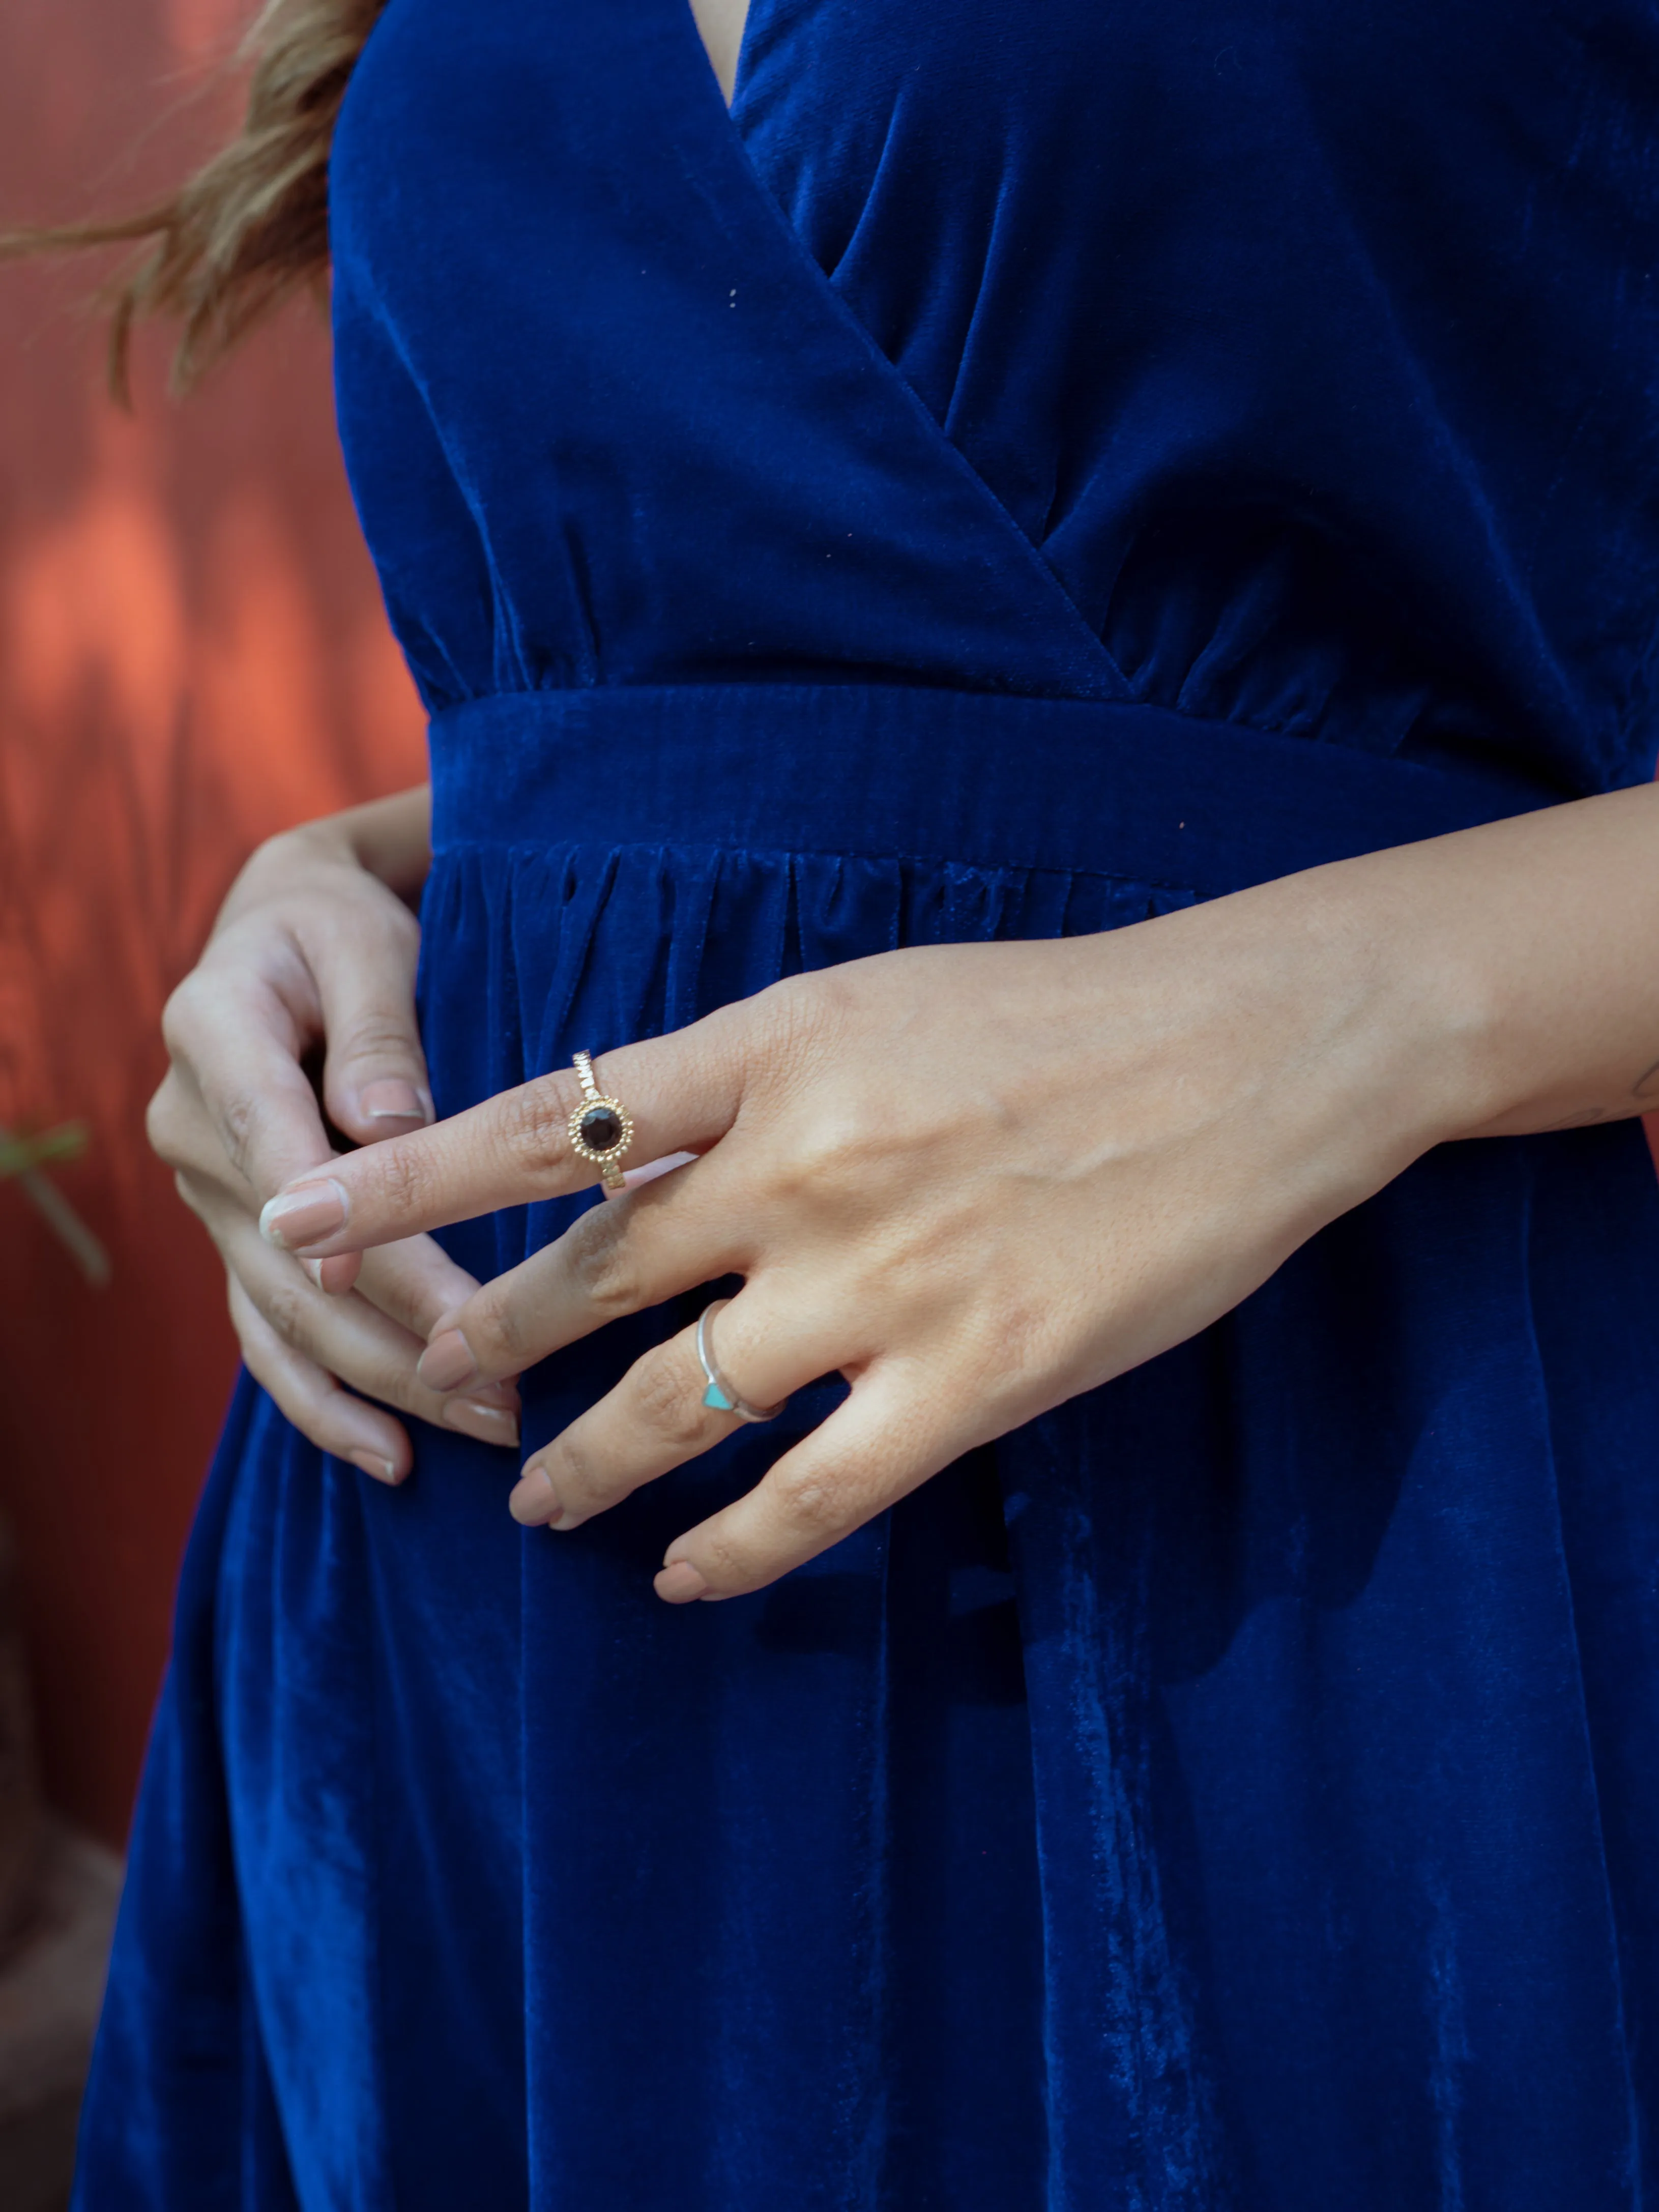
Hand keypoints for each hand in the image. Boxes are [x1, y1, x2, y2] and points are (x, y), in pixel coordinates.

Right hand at [147, 789, 519, 1479]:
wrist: (283, 942)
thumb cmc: (338, 931)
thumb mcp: (363, 941)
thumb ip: (378, 1029)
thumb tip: (386, 1124)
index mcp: (214, 1037)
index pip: (272, 1141)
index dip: (336, 1223)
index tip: (410, 1286)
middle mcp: (193, 1132)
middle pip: (291, 1253)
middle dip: (399, 1329)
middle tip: (505, 1390)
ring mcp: (209, 1201)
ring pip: (284, 1312)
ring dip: (382, 1382)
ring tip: (483, 1430)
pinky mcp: (237, 1243)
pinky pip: (268, 1337)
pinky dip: (323, 1402)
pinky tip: (393, 1455)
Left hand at [256, 864, 1467, 1584]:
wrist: (1247, 1053)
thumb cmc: (1058, 1014)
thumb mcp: (873, 1000)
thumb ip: (744, 1079)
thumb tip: (621, 1148)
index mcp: (774, 1048)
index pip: (542, 1122)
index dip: (404, 1179)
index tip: (296, 1215)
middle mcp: (805, 1167)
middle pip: (591, 1278)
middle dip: (488, 1342)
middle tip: (431, 1378)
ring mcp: (886, 1281)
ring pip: (678, 1405)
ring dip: (586, 1467)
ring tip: (537, 1505)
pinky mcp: (975, 1379)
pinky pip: (813, 1494)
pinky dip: (731, 1550)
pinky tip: (685, 1578)